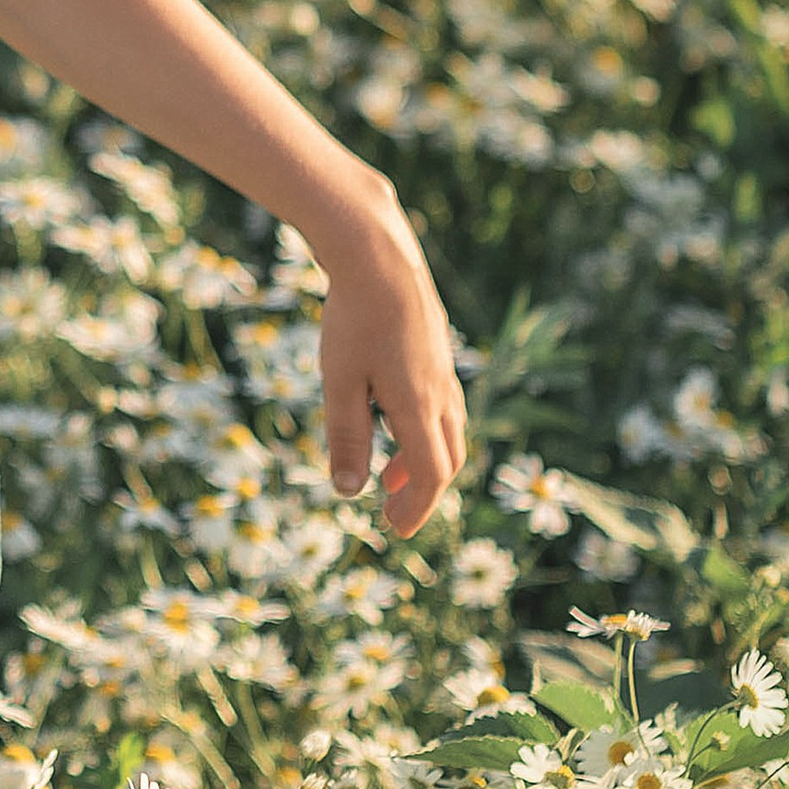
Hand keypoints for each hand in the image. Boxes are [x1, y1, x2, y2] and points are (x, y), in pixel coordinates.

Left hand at [315, 189, 466, 536]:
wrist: (379, 257)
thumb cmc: (353, 320)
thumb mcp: (340, 383)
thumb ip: (347, 438)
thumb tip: (349, 492)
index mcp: (420, 407)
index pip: (432, 476)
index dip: (416, 510)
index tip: (394, 531)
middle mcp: (442, 393)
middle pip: (448, 459)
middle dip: (423, 492)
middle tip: (392, 512)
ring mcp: (444, 370)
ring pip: (448, 432)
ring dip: (423, 461)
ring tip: (389, 476)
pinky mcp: (437, 351)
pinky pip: (443, 406)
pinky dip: (425, 430)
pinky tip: (393, 420)